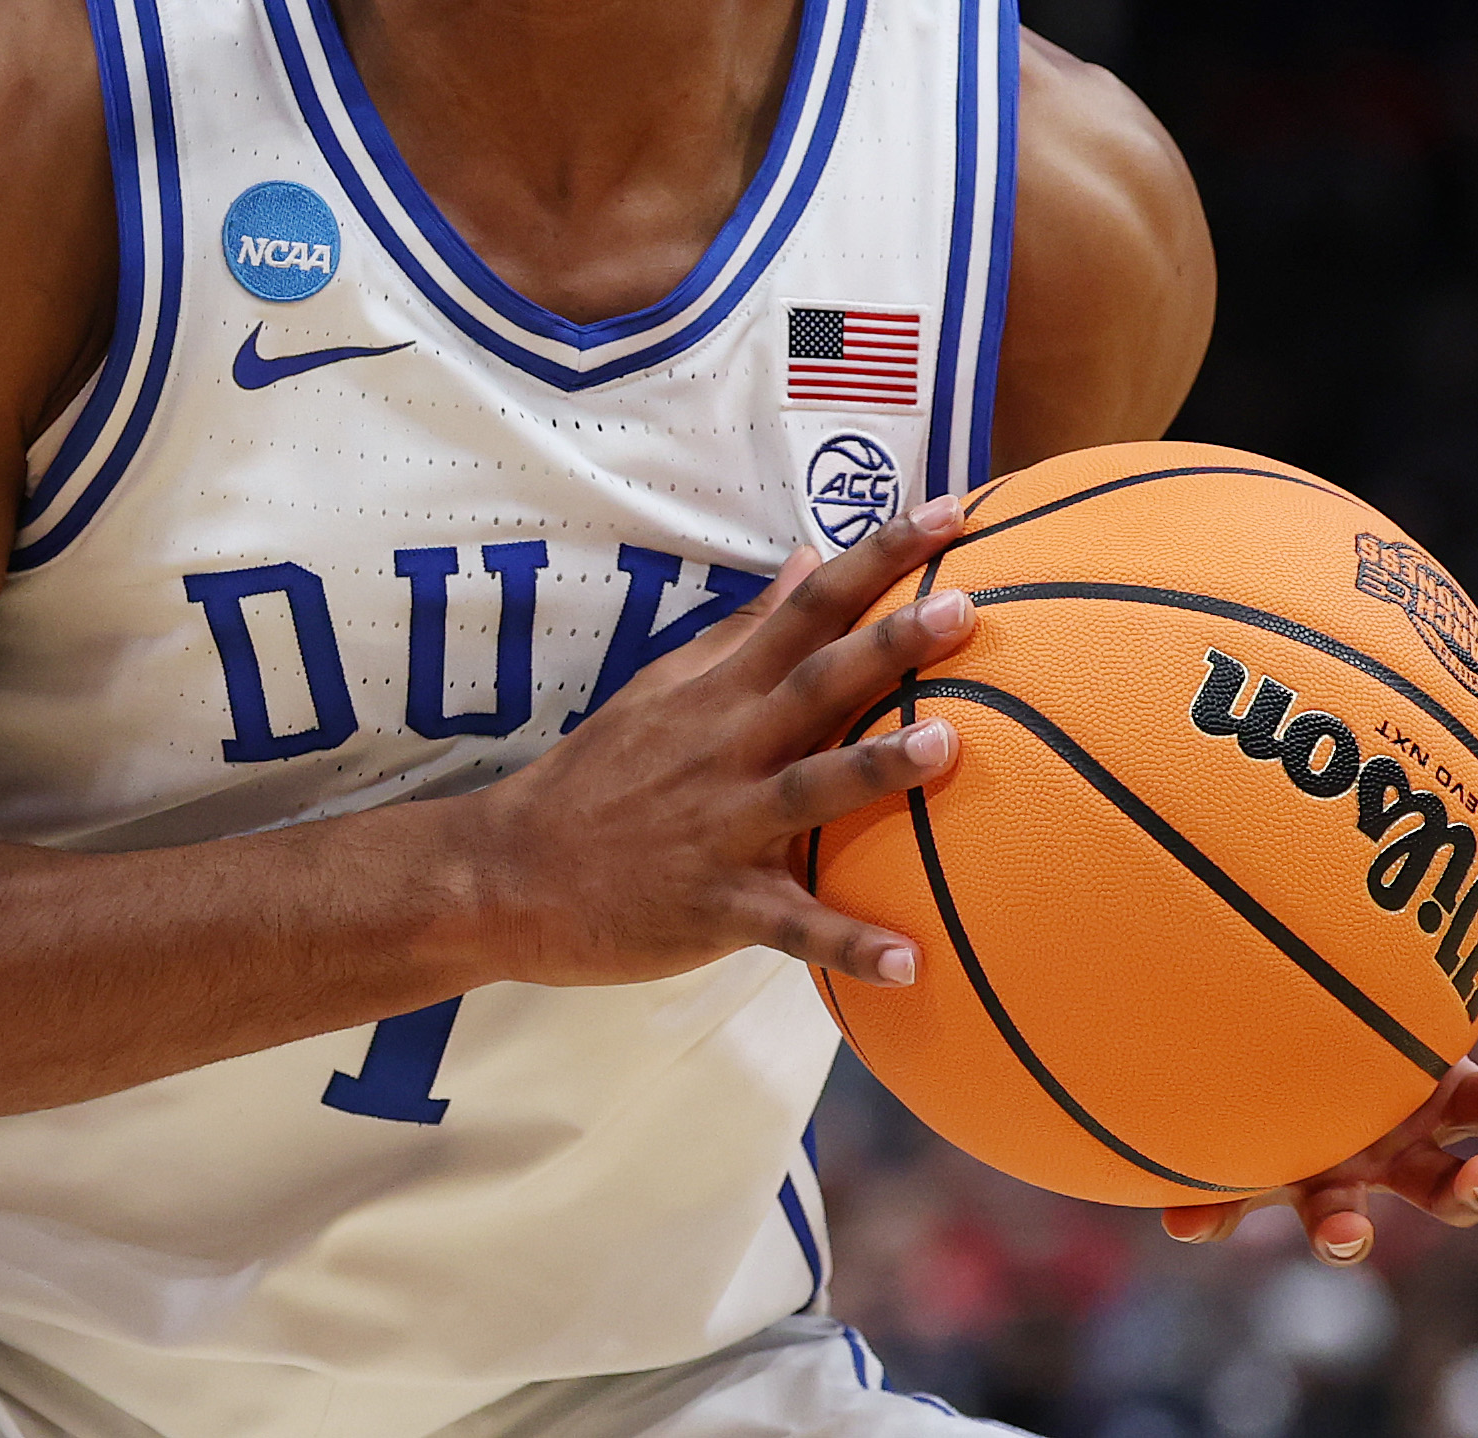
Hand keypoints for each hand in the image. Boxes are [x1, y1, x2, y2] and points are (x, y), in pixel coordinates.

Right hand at [465, 496, 976, 987]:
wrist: (511, 872)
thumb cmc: (598, 779)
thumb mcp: (662, 689)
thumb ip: (742, 632)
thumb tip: (809, 560)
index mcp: (718, 694)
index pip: (805, 609)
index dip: (876, 559)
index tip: (947, 513)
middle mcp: (726, 750)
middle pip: (814, 685)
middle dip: (888, 645)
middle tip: (965, 608)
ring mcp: (722, 827)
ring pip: (808, 792)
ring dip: (875, 769)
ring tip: (947, 747)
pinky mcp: (717, 906)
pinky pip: (790, 927)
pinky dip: (846, 944)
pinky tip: (910, 963)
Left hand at [1159, 837, 1477, 1260]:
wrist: (1265, 1029)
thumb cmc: (1361, 990)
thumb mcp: (1421, 950)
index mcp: (1436, 1100)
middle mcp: (1390, 1152)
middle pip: (1449, 1191)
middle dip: (1475, 1192)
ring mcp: (1324, 1173)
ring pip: (1346, 1221)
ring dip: (1351, 1233)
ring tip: (1348, 1233)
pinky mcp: (1251, 1177)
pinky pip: (1230, 1207)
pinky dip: (1211, 1218)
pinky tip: (1186, 1221)